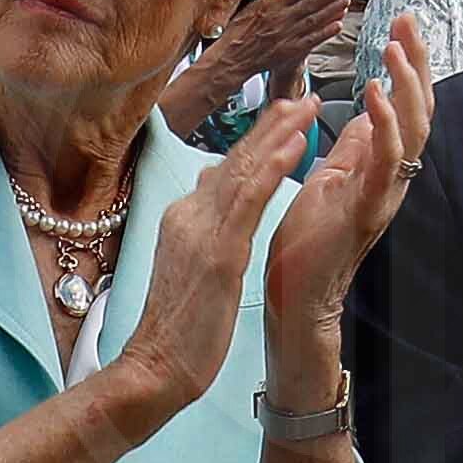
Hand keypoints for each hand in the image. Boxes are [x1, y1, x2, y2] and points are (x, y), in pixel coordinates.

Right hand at [109, 98, 313, 438]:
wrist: (156, 365)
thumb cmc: (178, 324)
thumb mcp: (187, 262)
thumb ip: (199, 222)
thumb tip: (212, 182)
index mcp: (183, 216)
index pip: (225, 169)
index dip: (256, 140)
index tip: (283, 114)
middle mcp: (189, 213)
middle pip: (236, 159)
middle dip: (272, 125)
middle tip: (304, 97)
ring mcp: (202, 230)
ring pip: (244, 169)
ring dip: (278, 134)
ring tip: (306, 106)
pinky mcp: (218, 251)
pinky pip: (249, 200)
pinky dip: (272, 167)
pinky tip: (293, 145)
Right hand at [184, 0, 360, 107]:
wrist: (232, 58)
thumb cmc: (240, 29)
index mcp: (271, 3)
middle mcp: (281, 18)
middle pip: (312, 2)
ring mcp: (287, 35)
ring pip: (315, 19)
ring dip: (333, 8)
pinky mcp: (291, 51)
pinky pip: (312, 39)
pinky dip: (326, 31)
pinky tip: (338, 23)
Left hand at [265, 22, 431, 340]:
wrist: (296, 295)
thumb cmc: (309, 241)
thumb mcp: (331, 178)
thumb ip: (352, 147)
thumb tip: (363, 111)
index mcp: (382, 165)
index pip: (405, 104)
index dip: (409, 64)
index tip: (402, 23)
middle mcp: (393, 176)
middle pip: (419, 109)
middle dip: (416, 62)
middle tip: (408, 19)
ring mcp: (384, 192)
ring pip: (411, 130)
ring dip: (406, 85)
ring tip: (395, 47)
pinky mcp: (365, 208)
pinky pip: (384, 161)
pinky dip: (383, 124)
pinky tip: (374, 93)